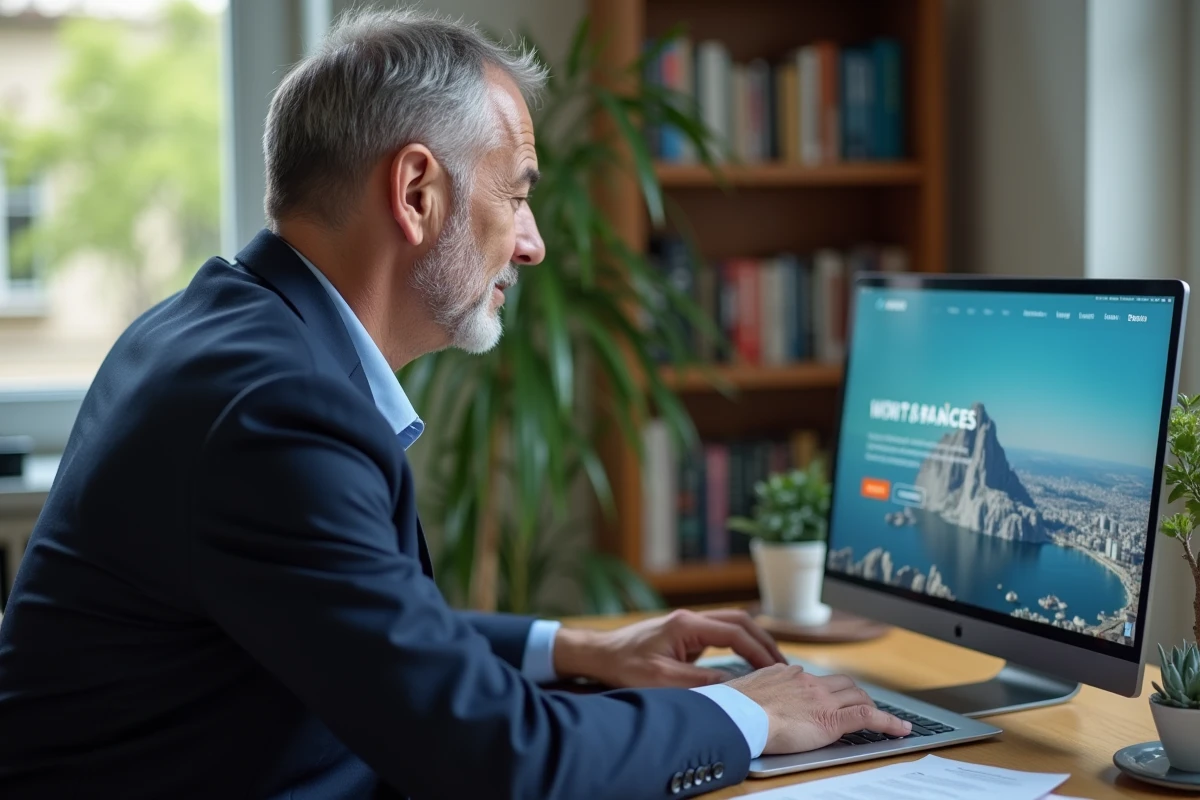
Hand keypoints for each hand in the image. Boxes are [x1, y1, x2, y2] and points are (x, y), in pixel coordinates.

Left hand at [552, 608, 785, 688]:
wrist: (599, 654)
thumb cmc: (624, 666)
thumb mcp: (662, 680)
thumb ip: (699, 683)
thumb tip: (733, 687)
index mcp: (687, 625)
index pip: (734, 632)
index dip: (758, 650)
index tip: (774, 669)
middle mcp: (691, 619)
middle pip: (740, 621)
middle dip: (764, 641)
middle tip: (782, 665)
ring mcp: (688, 625)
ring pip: (732, 624)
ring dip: (753, 641)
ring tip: (771, 663)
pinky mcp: (685, 634)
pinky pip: (721, 634)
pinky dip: (739, 644)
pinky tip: (748, 661)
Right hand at [727, 664, 911, 753]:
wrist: (738, 715)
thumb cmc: (733, 709)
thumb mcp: (743, 691)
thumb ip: (757, 691)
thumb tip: (753, 696)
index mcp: (786, 675)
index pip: (814, 677)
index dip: (828, 688)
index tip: (829, 696)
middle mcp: (807, 682)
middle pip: (843, 683)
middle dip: (856, 694)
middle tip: (861, 707)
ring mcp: (821, 699)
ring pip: (858, 696)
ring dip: (871, 706)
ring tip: (881, 719)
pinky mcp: (831, 719)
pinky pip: (868, 716)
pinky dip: (889, 722)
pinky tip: (901, 730)